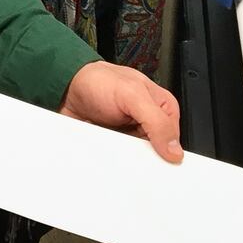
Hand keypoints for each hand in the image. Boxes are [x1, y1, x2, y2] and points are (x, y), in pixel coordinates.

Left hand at [59, 62, 183, 162]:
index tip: (160, 162)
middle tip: (133, 158)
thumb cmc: (97, 81)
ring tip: (116, 154)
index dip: (168, 152)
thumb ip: (156, 121)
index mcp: (162, 106)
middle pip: (157, 152)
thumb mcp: (132, 95)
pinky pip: (119, 161)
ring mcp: (131, 133)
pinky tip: (107, 159)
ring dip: (127, 162)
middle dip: (146, 159)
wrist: (67, 87)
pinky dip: (113, 162)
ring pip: (137, 160)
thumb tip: (174, 149)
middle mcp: (148, 121)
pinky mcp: (114, 143)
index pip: (175, 138)